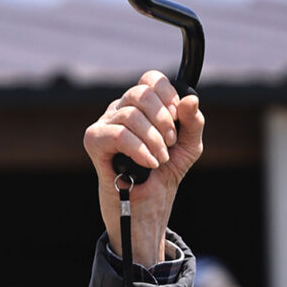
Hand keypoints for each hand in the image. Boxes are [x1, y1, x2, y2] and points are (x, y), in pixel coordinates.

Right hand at [84, 71, 203, 265]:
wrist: (148, 206)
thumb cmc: (164, 174)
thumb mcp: (188, 147)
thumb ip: (193, 122)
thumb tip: (191, 99)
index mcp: (142, 106)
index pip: (151, 79)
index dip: (168, 95)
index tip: (177, 118)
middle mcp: (120, 109)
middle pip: (140, 93)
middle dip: (163, 119)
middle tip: (171, 143)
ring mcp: (105, 123)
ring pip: (130, 114)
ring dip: (153, 139)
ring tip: (160, 159)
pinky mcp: (94, 141)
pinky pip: (118, 134)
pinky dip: (138, 148)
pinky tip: (149, 162)